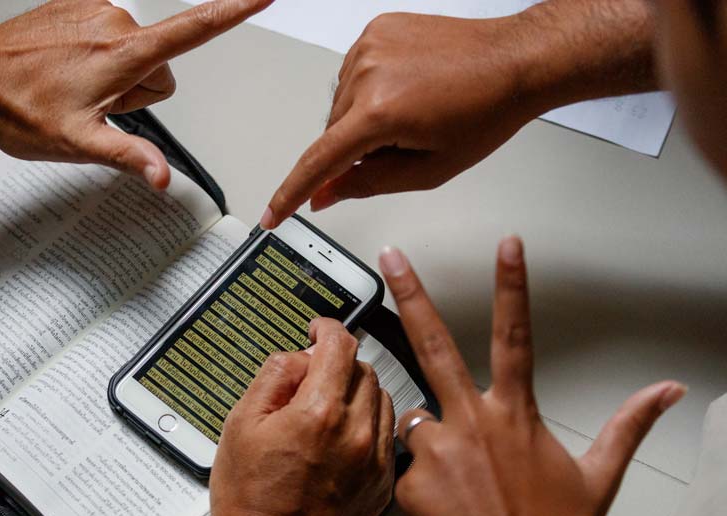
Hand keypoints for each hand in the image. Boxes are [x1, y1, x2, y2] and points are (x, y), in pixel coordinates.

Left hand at [0, 0, 270, 188]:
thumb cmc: (18, 109)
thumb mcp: (78, 144)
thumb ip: (129, 156)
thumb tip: (163, 177)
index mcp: (121, 53)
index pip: (192, 30)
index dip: (233, 12)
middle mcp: (114, 22)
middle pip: (161, 65)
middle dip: (138, 92)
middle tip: (96, 106)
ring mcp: (95, 11)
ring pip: (138, 53)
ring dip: (118, 77)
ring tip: (78, 91)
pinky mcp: (79, 6)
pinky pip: (112, 37)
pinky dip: (99, 59)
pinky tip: (69, 74)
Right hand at [212, 318, 395, 515]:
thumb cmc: (250, 500)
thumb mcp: (241, 423)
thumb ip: (272, 377)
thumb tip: (297, 357)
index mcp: (319, 412)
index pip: (340, 346)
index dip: (327, 328)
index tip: (319, 330)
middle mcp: (355, 434)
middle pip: (364, 370)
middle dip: (339, 364)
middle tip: (314, 376)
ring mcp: (373, 462)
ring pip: (382, 401)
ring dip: (359, 394)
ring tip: (327, 410)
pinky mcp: (382, 486)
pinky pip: (387, 438)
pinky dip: (369, 427)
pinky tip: (343, 440)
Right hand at [261, 12, 533, 227]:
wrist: (515, 61)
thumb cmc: (486, 111)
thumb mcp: (428, 169)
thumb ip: (367, 184)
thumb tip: (325, 194)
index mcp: (380, 111)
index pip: (319, 161)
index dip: (292, 193)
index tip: (272, 214)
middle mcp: (367, 71)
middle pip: (333, 133)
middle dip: (357, 150)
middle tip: (406, 146)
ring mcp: (369, 45)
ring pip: (342, 105)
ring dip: (364, 120)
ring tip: (414, 112)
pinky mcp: (376, 29)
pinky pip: (355, 74)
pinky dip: (371, 90)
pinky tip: (408, 89)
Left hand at [379, 238, 684, 515]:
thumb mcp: (599, 475)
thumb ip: (627, 425)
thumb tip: (667, 392)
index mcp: (514, 414)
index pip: (516, 334)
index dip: (513, 285)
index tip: (508, 244)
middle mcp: (470, 421)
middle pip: (434, 344)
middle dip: (411, 294)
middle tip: (391, 256)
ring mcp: (436, 449)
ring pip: (415, 419)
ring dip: (429, 436)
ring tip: (458, 481)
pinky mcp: (410, 480)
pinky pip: (406, 467)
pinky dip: (420, 479)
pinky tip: (444, 505)